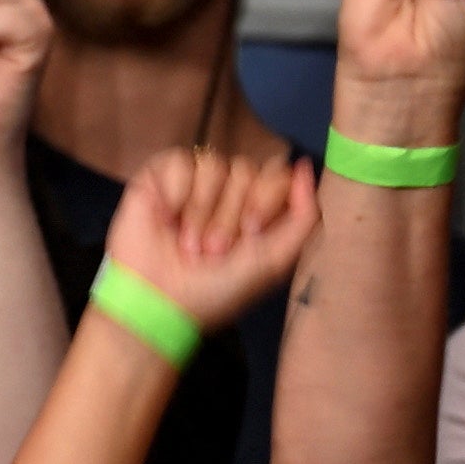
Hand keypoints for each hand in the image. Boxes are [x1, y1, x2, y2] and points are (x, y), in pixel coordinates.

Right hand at [107, 142, 317, 340]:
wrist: (160, 302)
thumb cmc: (216, 291)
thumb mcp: (273, 263)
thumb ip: (304, 218)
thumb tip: (305, 168)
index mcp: (255, 210)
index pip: (276, 175)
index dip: (266, 198)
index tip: (251, 233)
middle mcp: (226, 194)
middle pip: (246, 170)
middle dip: (230, 215)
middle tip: (214, 250)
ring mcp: (192, 184)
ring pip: (214, 165)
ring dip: (202, 211)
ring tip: (189, 245)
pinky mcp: (159, 178)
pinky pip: (180, 161)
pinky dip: (177, 193)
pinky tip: (167, 218)